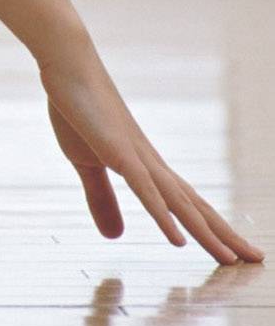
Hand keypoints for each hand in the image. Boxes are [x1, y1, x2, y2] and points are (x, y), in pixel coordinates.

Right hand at [39, 42, 262, 265]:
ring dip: (207, 233)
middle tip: (257, 259)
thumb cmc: (78, 109)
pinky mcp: (118, 152)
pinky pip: (146, 191)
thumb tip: (116, 237)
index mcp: (147, 168)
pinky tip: (179, 242)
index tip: (237, 251)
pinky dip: (164, 217)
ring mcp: (138, 158)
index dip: (213, 228)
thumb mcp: (86, 162)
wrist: (68, 65)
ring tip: (231, 259)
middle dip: (226, 234)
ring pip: (180, 204)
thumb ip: (101, 198)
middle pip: (196, 206)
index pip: (189, 204)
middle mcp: (152, 164)